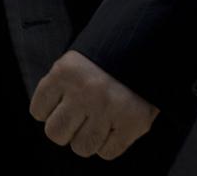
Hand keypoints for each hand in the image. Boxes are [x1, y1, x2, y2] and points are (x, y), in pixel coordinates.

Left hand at [29, 50, 158, 160]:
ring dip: (91, 137)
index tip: (68, 100)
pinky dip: (112, 143)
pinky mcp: (133, 121)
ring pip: (81, 146)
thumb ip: (64, 84)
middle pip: (55, 133)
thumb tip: (51, 116)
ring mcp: (109, 107)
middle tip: (86, 114)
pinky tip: (119, 124)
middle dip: (69, 128)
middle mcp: (85, 89)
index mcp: (67, 70)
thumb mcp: (83, 59)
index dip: (54, 109)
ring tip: (104, 119)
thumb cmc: (116, 55)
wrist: (158, 44)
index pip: (38, 111)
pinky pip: (108, 152)